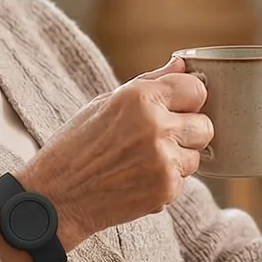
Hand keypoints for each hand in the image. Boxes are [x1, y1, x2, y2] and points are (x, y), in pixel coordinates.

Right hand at [17, 57, 212, 248]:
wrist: (55, 197)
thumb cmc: (75, 146)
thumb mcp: (104, 104)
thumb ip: (149, 82)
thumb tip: (181, 64)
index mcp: (139, 97)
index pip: (195, 89)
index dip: (187, 100)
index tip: (176, 108)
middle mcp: (155, 125)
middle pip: (205, 125)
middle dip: (187, 132)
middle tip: (158, 140)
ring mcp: (163, 159)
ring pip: (196, 156)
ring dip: (177, 160)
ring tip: (141, 162)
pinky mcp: (166, 189)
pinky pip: (183, 181)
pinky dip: (165, 182)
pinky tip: (136, 180)